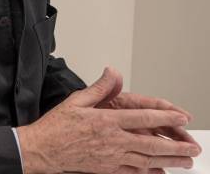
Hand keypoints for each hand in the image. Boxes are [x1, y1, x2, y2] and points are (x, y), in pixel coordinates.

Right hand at [16, 67, 201, 173]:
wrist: (42, 150)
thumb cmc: (56, 126)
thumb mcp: (76, 100)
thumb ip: (99, 87)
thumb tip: (113, 73)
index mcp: (106, 121)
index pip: (144, 118)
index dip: (166, 118)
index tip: (182, 117)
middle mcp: (112, 140)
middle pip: (152, 144)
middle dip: (176, 146)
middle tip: (193, 147)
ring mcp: (111, 157)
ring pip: (147, 160)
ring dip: (170, 161)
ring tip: (186, 162)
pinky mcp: (106, 169)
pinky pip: (134, 173)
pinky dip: (150, 173)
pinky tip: (160, 172)